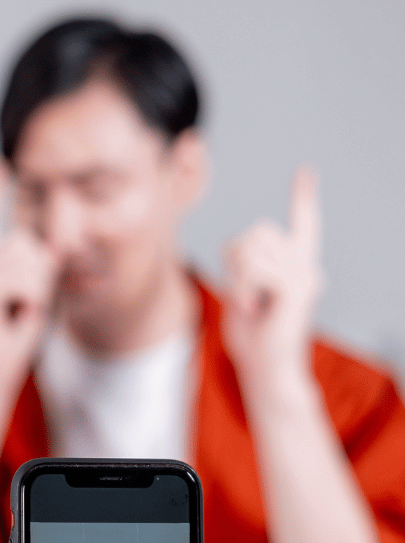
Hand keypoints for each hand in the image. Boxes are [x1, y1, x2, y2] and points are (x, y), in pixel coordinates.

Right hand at [0, 162, 56, 391]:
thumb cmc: (15, 337)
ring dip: (36, 289)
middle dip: (40, 273)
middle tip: (25, 306)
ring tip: (17, 313)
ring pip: (25, 258)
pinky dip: (28, 300)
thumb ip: (47, 260)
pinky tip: (11, 317)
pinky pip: (20, 279)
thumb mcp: (40, 290)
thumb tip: (59, 233)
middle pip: (24, 240)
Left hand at [222, 168, 322, 385]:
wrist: (266, 370)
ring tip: (249, 304)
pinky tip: (251, 308)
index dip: (303, 199)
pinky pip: (255, 270)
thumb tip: (237, 245)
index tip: (305, 172)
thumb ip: (244, 267)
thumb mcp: (241, 294)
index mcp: (295, 267)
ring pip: (251, 248)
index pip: (302, 225)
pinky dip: (242, 289)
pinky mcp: (296, 288)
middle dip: (236, 259)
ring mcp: (305, 275)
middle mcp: (306, 266)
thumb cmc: (252, 338)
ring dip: (237, 277)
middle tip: (242, 294)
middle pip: (257, 231)